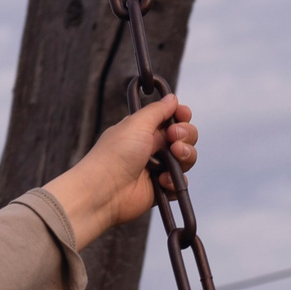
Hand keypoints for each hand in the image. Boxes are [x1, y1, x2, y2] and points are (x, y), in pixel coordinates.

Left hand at [43, 97, 197, 249]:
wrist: (103, 191)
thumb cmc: (115, 154)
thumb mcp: (136, 124)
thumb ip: (157, 110)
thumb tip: (172, 98)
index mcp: (144, 130)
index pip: (172, 119)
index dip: (181, 116)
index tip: (182, 115)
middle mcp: (152, 147)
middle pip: (185, 137)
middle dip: (186, 135)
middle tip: (174, 138)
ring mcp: (157, 168)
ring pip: (187, 159)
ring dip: (185, 155)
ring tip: (174, 156)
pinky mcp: (160, 189)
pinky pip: (180, 183)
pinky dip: (175, 181)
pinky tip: (161, 181)